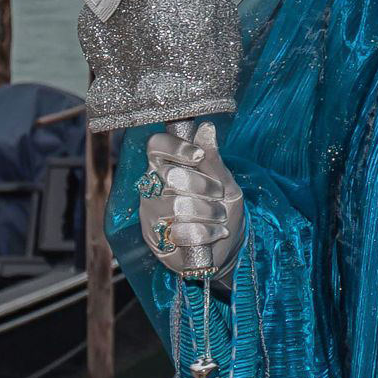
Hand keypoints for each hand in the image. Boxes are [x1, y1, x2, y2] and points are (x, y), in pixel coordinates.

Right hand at [137, 123, 243, 278]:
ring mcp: (150, 214)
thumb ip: (213, 161)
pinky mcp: (155, 240)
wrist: (226, 248)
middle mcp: (153, 187)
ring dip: (208, 211)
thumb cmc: (223, 209)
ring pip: (176, 205)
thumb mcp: (225, 183)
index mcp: (167, 166)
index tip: (198, 156)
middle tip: (219, 195)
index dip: (175, 148)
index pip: (156, 146)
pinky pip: (179, 231)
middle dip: (203, 186)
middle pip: (171, 176)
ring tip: (220, 216)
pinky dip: (205, 232)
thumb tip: (206, 129)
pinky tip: (214, 233)